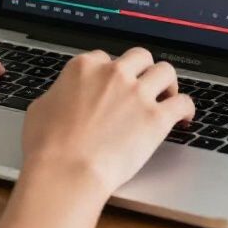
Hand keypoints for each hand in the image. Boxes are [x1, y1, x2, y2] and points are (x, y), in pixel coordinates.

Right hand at [21, 48, 194, 196]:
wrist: (66, 171)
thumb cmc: (47, 146)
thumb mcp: (41, 108)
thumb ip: (57, 94)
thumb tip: (61, 98)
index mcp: (84, 67)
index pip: (104, 57)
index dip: (110, 72)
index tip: (113, 85)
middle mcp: (113, 73)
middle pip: (139, 56)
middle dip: (143, 69)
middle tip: (144, 85)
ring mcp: (136, 94)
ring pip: (165, 71)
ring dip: (167, 83)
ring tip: (167, 96)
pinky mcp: (156, 118)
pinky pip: (183, 102)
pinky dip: (186, 108)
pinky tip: (184, 117)